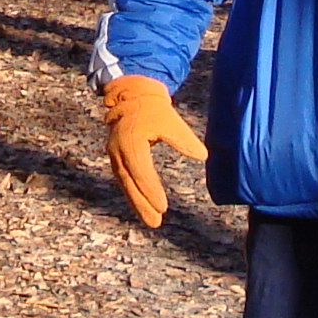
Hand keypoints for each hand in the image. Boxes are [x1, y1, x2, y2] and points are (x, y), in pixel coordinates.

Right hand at [100, 75, 204, 228]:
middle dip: (142, 205)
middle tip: (155, 223)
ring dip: (137, 204)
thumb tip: (203, 155)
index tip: (163, 206)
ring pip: (126, 184)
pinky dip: (134, 194)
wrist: (131, 94)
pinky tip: (143, 207)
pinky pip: (125, 180)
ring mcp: (115, 154)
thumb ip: (185, 140)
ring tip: (152, 221)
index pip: (141, 170)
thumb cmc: (153, 108)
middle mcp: (118, 150)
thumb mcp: (171, 121)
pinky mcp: (117, 157)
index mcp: (130, 140)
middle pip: (130, 183)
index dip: (150, 190)